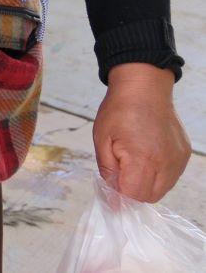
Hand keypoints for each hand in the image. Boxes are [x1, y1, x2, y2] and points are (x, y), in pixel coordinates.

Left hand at [94, 62, 190, 201]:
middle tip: (119, 172)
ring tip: (132, 161)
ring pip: (162, 189)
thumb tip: (113, 199)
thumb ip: (108, 172)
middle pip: (149, 197)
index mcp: (143, 159)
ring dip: (145, 184)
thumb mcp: (102, 139)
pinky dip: (157, 175)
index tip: (109, 187)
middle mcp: (166, 163)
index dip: (119, 196)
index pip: (134, 196)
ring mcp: (177, 160)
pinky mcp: (183, 155)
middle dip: (131, 192)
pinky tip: (146, 156)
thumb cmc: (119, 110)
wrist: (144, 87)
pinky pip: (171, 176)